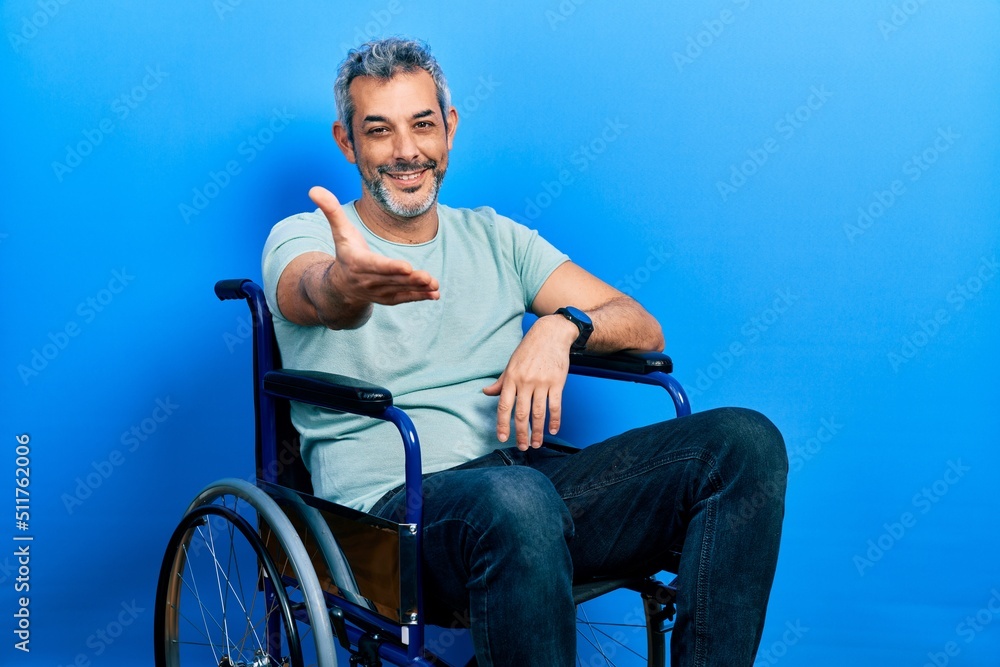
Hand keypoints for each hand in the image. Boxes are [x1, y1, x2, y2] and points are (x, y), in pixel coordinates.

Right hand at [309, 186, 439, 305]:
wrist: (342, 286)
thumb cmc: (345, 252)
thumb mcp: (339, 232)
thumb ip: (331, 211)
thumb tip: (313, 189)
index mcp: (358, 263)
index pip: (376, 265)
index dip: (391, 267)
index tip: (407, 267)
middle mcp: (369, 280)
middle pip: (392, 279)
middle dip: (410, 279)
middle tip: (427, 277)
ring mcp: (379, 292)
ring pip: (401, 290)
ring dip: (418, 288)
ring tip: (435, 285)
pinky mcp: (389, 298)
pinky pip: (405, 298)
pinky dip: (420, 297)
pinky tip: (435, 294)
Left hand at [483, 315, 578, 449]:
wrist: (551, 334)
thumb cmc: (529, 349)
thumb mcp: (511, 363)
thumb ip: (501, 381)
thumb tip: (486, 392)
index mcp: (511, 378)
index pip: (504, 406)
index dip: (502, 424)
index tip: (502, 438)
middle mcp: (525, 381)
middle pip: (521, 413)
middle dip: (521, 433)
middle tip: (522, 447)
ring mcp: (542, 382)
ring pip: (538, 413)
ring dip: (537, 431)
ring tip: (537, 443)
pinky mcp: (557, 382)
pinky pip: (555, 405)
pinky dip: (554, 420)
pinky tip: (552, 430)